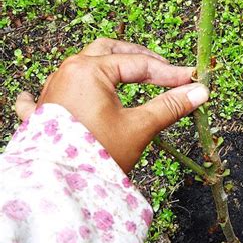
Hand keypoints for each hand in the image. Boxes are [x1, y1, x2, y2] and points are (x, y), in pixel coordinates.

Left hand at [15, 38, 208, 172]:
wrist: (58, 191)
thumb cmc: (97, 155)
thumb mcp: (139, 128)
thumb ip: (169, 106)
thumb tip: (200, 91)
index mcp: (89, 71)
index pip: (138, 64)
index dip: (169, 72)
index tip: (190, 79)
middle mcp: (67, 73)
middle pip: (107, 51)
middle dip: (137, 57)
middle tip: (161, 68)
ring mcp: (51, 90)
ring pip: (84, 65)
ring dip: (109, 67)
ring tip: (130, 76)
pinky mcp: (42, 112)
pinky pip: (50, 90)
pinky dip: (66, 88)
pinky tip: (70, 93)